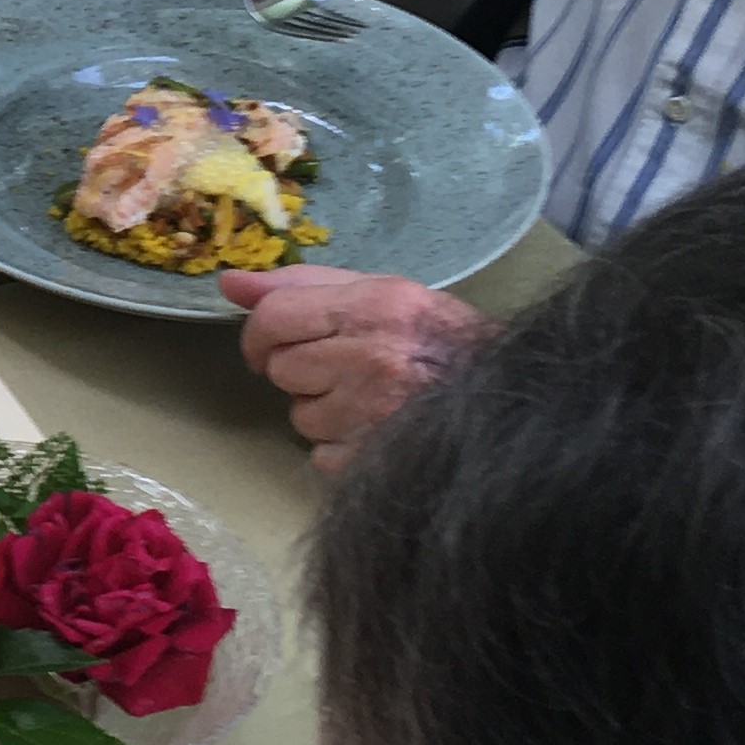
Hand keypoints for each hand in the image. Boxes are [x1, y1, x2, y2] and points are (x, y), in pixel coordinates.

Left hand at [220, 266, 493, 473]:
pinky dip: (341, 449)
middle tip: (343, 370)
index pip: (275, 317)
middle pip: (282, 368)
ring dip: (324, 412)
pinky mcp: (375, 461)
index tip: (268, 347)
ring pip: (299, 416)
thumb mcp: (384, 294)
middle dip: (302, 371)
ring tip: (370, 402)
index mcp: (376, 305)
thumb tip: (229, 283)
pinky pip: (322, 455)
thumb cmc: (444, 342)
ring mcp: (374, 414)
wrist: (515, 401)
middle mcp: (371, 357)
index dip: (260, 335)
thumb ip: (304, 285)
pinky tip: (377, 433)